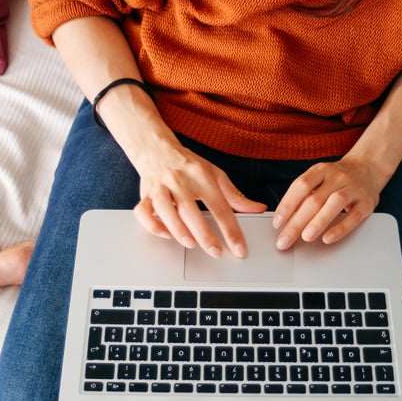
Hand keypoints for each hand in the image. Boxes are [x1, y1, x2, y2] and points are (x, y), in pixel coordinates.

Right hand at [133, 142, 265, 257]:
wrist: (156, 148)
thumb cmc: (188, 165)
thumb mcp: (215, 174)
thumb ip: (235, 195)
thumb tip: (258, 209)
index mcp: (200, 175)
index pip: (220, 206)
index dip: (231, 230)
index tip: (239, 248)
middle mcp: (179, 180)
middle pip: (191, 210)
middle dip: (205, 234)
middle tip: (216, 252)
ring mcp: (160, 187)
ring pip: (165, 210)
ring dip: (178, 229)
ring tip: (191, 244)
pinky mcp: (145, 195)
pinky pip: (143, 212)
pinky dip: (152, 225)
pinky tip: (165, 234)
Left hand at [272, 156, 384, 249]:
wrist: (368, 168)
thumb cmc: (337, 179)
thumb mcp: (319, 179)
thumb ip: (304, 196)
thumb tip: (284, 220)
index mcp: (321, 170)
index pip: (301, 186)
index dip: (287, 205)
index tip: (277, 223)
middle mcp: (337, 177)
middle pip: (315, 199)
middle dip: (297, 222)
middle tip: (285, 240)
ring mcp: (354, 188)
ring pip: (335, 204)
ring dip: (318, 222)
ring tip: (305, 237)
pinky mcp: (367, 202)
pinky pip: (354, 216)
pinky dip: (340, 228)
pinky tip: (328, 238)